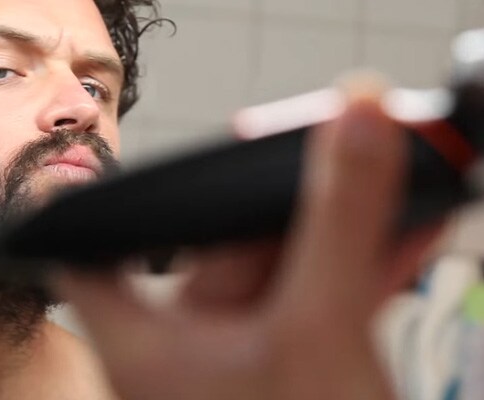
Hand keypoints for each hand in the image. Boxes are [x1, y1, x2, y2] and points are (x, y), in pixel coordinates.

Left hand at [54, 97, 441, 398]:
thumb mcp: (317, 336)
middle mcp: (186, 351)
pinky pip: (322, 306)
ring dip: (334, 230)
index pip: (91, 261)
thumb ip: (336, 227)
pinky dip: (360, 270)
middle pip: (216, 249)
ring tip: (383, 180)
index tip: (113, 167)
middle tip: (331, 144)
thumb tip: (355, 123)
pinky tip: (405, 236)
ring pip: (281, 275)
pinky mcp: (296, 377)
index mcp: (147, 344)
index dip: (94, 212)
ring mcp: (245, 365)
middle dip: (282, 201)